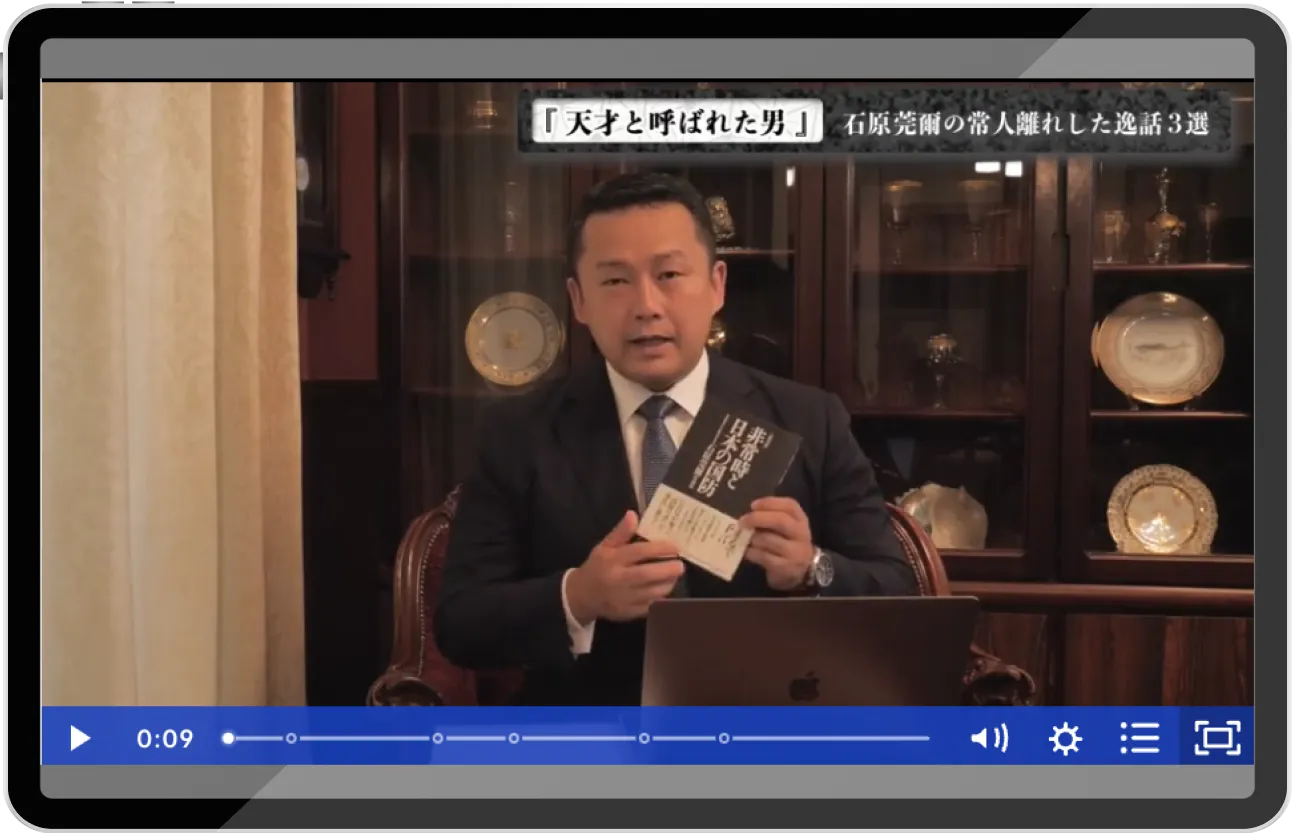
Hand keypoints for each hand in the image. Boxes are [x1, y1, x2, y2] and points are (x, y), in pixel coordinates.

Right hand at [566, 511, 684, 624]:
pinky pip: (649, 606)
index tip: (675, 546)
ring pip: (651, 593)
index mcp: (612, 560)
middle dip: (668, 569)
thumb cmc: (596, 568)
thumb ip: (620, 532)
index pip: (639, 552)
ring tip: (674, 575)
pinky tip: (664, 589)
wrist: (582, 596)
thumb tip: (634, 515)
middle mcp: (618, 579)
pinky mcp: (628, 613)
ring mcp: (623, 599)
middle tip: (680, 564)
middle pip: (647, 574)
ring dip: (667, 584)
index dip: (659, 548)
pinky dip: (661, 598)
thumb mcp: (604, 547)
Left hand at [740, 497, 814, 591]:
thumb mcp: (785, 527)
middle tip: (742, 521)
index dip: (769, 503)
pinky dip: (751, 552)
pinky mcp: (784, 567)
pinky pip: (762, 556)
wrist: (799, 570)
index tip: (753, 505)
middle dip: (758, 518)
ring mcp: (794, 552)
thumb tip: (748, 515)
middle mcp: (800, 534)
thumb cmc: (786, 542)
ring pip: (768, 539)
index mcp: (800, 519)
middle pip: (780, 521)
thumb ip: (771, 517)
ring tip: (746, 538)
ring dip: (752, 537)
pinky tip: (747, 551)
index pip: (789, 505)